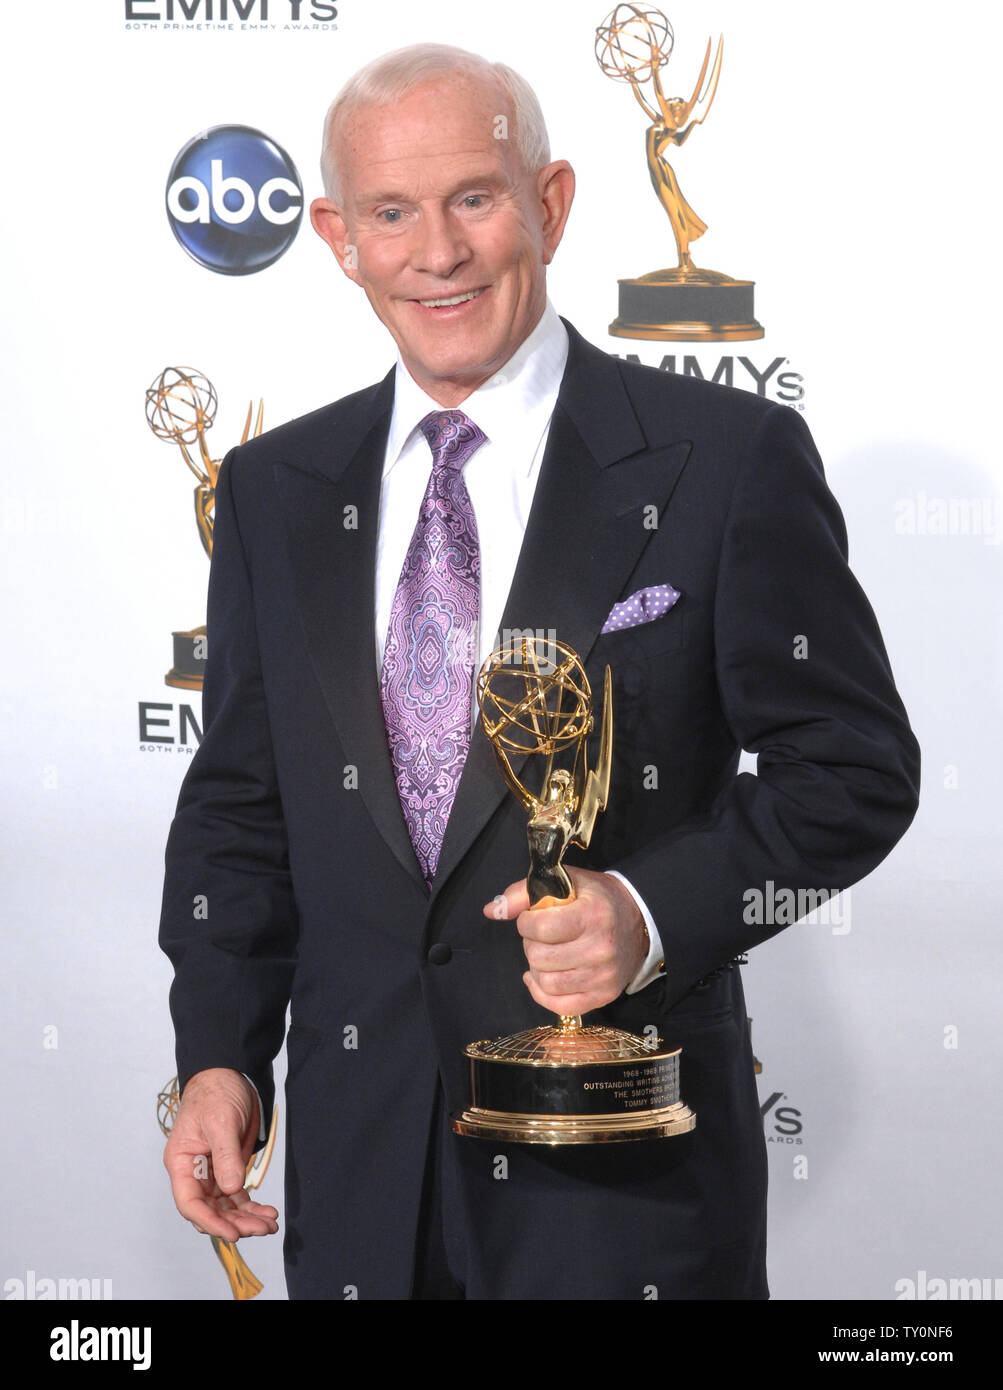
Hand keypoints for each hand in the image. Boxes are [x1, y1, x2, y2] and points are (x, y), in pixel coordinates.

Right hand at [163, 1067, 278, 1240]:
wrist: (230, 1075)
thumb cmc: (216, 1092)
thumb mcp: (221, 1121)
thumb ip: (225, 1155)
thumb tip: (232, 1188)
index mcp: (182, 1162)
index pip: (190, 1202)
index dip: (209, 1221)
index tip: (231, 1233)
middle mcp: (194, 1173)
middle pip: (210, 1210)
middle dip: (234, 1223)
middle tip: (261, 1229)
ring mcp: (212, 1173)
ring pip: (226, 1207)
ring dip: (246, 1219)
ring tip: (270, 1225)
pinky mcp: (229, 1169)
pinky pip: (237, 1196)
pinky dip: (251, 1207)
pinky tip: (267, 1214)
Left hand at [483, 867, 648, 1016]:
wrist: (640, 920)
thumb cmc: (597, 899)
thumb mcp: (565, 883)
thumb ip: (524, 892)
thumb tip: (490, 911)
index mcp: (592, 915)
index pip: (541, 928)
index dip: (526, 923)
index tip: (532, 918)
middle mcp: (600, 948)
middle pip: (540, 957)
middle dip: (531, 944)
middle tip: (541, 936)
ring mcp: (603, 976)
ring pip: (546, 982)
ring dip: (536, 967)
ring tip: (545, 953)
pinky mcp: (604, 996)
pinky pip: (560, 1005)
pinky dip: (541, 993)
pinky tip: (539, 977)